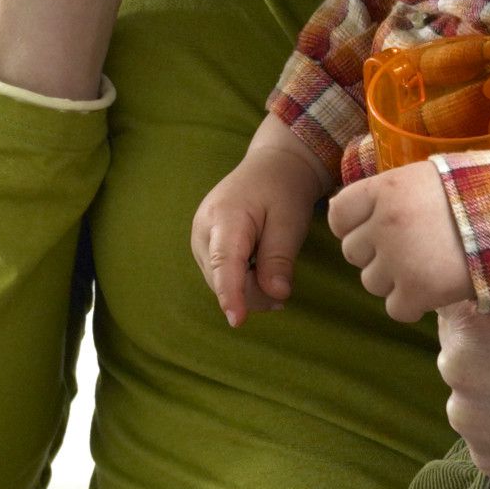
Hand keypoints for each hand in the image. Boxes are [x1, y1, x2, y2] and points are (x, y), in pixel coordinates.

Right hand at [190, 122, 332, 325]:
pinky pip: (221, 275)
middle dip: (254, 293)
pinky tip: (262, 273)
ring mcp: (200, 239)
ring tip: (277, 279)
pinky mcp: (203, 247)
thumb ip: (279, 258)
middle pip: (223, 279)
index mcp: (225, 217)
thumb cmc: (282, 191)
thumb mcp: (290, 221)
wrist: (271, 168)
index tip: (237, 320)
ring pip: (221, 282)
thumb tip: (275, 294)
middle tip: (284, 289)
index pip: (225, 263)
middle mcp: (203, 230)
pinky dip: (242, 281)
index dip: (231, 294)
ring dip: (249, 289)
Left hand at [327, 162, 477, 320]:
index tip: (375, 230)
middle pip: (352, 252)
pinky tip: (434, 291)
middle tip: (411, 251)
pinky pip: (395, 309)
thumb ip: (395, 193)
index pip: (338, 215)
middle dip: (376, 255)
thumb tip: (367, 211)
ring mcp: (398, 259)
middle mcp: (384, 223)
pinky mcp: (417, 291)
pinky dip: (412, 306)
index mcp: (385, 189)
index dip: (353, 226)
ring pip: (370, 283)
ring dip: (394, 281)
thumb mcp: (430, 176)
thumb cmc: (478, 193)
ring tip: (427, 268)